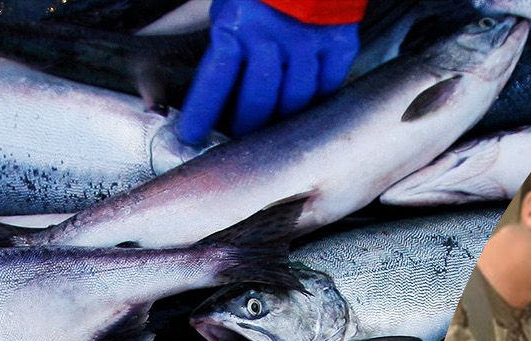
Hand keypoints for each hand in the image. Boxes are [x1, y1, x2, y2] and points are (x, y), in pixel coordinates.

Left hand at [176, 0, 359, 143]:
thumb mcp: (229, 3)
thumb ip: (219, 36)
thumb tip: (207, 81)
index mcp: (238, 24)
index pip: (215, 81)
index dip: (201, 114)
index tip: (191, 135)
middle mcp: (273, 37)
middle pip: (258, 101)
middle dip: (246, 126)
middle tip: (238, 136)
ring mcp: (310, 42)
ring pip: (295, 100)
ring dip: (281, 120)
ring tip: (271, 127)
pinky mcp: (339, 42)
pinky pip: (328, 86)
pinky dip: (316, 99)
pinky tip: (305, 104)